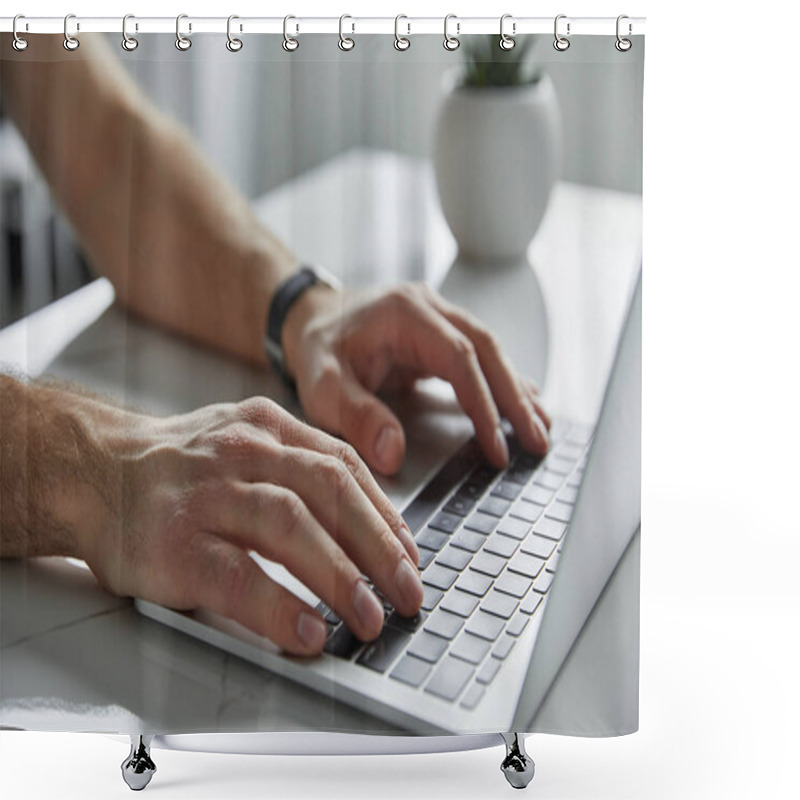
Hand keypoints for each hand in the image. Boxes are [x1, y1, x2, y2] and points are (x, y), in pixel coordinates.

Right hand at [79, 396, 421, 655]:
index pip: (343, 466)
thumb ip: (299, 467)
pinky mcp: (174, 544)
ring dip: (339, 575)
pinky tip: (308, 631)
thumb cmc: (181, 469)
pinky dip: (279, 606)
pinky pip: (237, 576)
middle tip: (408, 592)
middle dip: (377, 547)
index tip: (410, 555)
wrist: (93, 471)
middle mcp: (242, 452)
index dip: (384, 513)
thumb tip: (371, 527)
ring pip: (290, 525)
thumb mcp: (244, 441)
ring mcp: (207, 495)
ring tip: (369, 617)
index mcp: (267, 428)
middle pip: (328, 490)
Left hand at [283, 283, 550, 475]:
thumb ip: (356, 415)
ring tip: (542, 428)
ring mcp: (439, 317)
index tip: (495, 446)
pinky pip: (481, 356)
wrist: (311, 319)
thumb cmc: (317, 351)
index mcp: (405, 313)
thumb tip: (393, 454)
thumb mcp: (322, 384)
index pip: (459, 357)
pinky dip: (503, 383)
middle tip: (539, 440)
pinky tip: (524, 404)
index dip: (482, 403)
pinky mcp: (441, 334)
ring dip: (517, 390)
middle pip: (488, 350)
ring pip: (491, 351)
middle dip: (516, 398)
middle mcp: (430, 308)